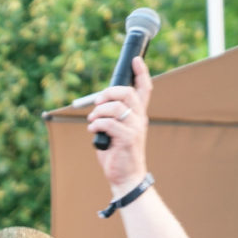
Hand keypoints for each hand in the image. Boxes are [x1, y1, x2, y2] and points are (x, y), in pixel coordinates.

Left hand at [86, 57, 150, 196]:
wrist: (125, 177)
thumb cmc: (117, 155)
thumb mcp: (114, 132)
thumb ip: (110, 117)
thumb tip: (97, 107)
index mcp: (137, 116)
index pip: (145, 89)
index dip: (141, 73)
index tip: (136, 59)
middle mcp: (139, 119)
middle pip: (128, 93)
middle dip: (108, 93)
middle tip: (97, 103)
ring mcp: (135, 129)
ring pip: (116, 108)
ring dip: (99, 112)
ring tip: (93, 120)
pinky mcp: (128, 139)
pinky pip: (109, 123)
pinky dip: (97, 124)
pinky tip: (94, 130)